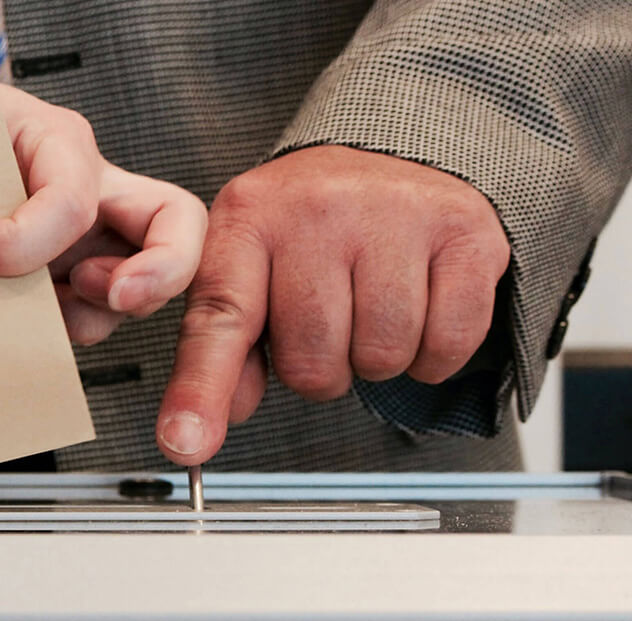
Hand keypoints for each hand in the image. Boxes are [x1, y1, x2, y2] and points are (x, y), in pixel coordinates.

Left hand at [0, 83, 207, 344]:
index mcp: (58, 140)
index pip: (71, 198)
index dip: (24, 238)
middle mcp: (94, 189)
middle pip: (177, 223)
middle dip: (163, 269)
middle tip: (117, 297)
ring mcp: (94, 239)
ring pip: (140, 287)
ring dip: (96, 313)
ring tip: (37, 310)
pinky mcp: (75, 280)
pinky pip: (96, 316)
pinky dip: (67, 331)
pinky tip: (21, 325)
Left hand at [157, 145, 510, 462]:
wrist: (393, 150)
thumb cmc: (311, 223)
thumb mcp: (248, 266)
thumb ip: (221, 348)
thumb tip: (201, 424)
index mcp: (249, 219)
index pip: (220, 320)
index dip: (201, 391)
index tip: (184, 443)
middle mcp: (317, 209)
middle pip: (312, 360)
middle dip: (320, 369)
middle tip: (327, 326)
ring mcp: (394, 215)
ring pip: (382, 356)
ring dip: (376, 360)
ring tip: (369, 311)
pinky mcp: (463, 231)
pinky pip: (447, 344)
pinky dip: (433, 354)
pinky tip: (418, 312)